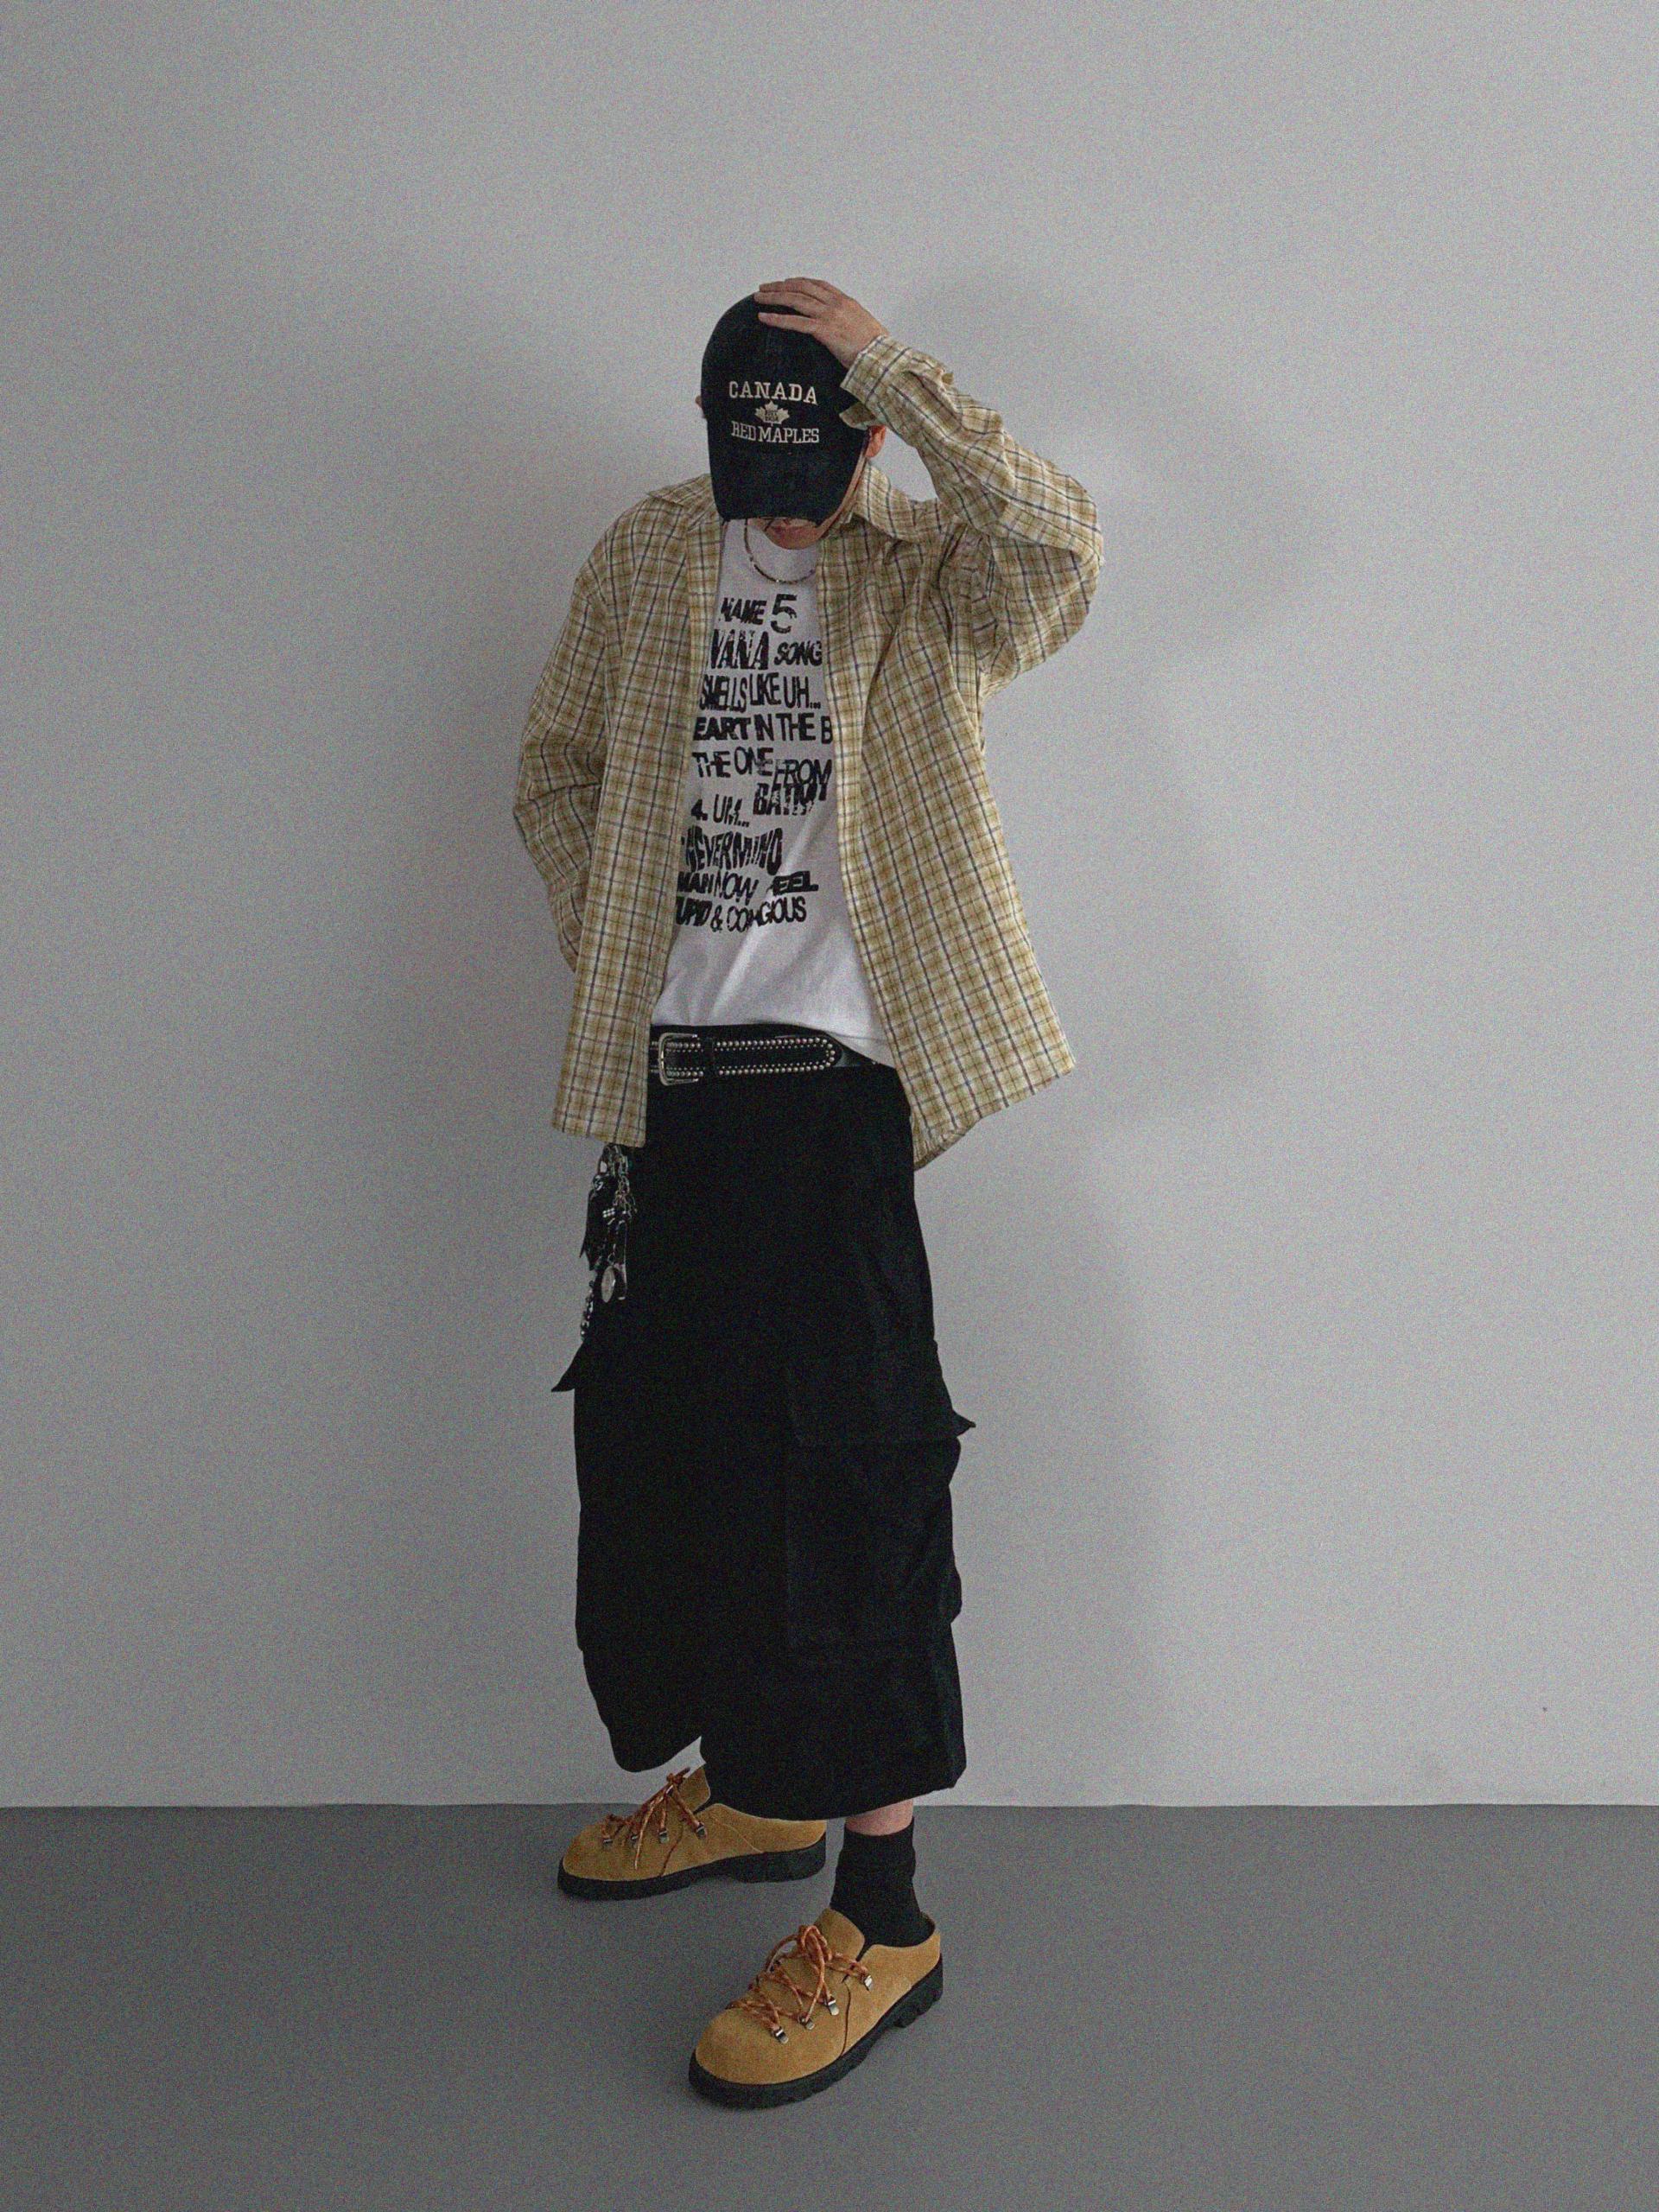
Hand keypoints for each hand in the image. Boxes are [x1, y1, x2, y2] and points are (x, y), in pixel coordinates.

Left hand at [753, 279, 886, 368]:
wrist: (882, 357)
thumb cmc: (876, 348)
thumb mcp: (865, 328)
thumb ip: (850, 323)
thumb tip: (845, 330)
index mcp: (846, 301)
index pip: (818, 284)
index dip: (799, 282)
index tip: (786, 282)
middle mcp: (836, 303)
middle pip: (802, 287)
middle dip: (781, 286)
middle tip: (764, 288)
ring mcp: (829, 315)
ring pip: (795, 300)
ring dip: (774, 298)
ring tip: (758, 298)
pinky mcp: (824, 330)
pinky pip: (795, 322)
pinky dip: (777, 319)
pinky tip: (764, 318)